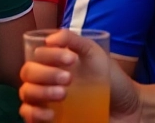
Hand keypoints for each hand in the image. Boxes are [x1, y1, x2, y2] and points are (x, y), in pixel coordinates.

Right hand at [19, 30, 140, 122]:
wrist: (128, 107)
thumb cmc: (111, 79)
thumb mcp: (94, 53)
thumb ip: (74, 40)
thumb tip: (50, 39)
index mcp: (53, 62)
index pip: (37, 55)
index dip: (50, 54)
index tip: (71, 59)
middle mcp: (46, 80)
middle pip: (28, 74)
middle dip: (45, 74)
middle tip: (68, 78)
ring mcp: (46, 100)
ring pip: (26, 94)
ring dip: (40, 92)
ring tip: (63, 94)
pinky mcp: (50, 119)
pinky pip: (28, 116)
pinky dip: (34, 114)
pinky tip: (50, 114)